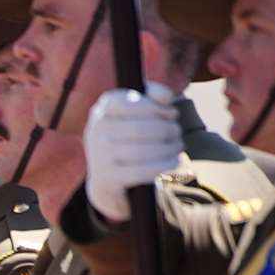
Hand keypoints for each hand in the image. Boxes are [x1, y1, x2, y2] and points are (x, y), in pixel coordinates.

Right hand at [84, 82, 181, 222]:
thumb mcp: (137, 113)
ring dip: (168, 148)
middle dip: (167, 129)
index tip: (171, 114)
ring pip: (142, 151)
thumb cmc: (129, 137)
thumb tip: (166, 97)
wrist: (106, 177)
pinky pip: (141, 171)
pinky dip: (162, 166)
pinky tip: (174, 161)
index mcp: (104, 109)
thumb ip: (153, 97)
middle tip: (177, 132)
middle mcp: (96, 131)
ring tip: (177, 146)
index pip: (133, 104)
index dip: (158, 108)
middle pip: (141, 128)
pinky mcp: (108, 178)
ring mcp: (100, 155)